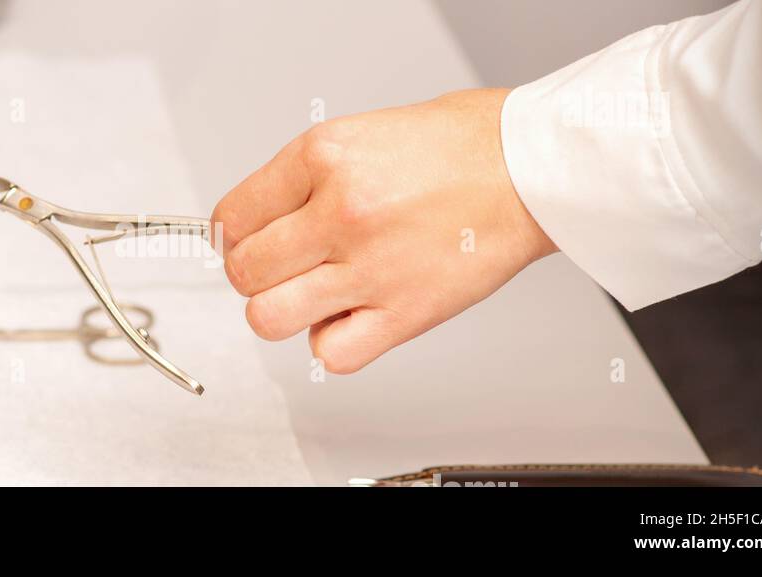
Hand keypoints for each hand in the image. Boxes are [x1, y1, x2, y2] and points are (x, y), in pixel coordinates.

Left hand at [211, 88, 557, 373]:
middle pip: (244, 272)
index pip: (231, 218)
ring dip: (283, 311)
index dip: (234, 237)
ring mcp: (370, 265)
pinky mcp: (403, 312)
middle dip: (255, 274)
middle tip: (283, 268)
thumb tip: (255, 223)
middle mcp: (341, 211)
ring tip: (312, 294)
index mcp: (323, 157)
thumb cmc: (457, 147)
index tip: (246, 242)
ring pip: (269, 317)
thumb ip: (302, 181)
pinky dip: (333, 343)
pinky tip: (353, 315)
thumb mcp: (358, 135)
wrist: (529, 167)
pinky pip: (331, 353)